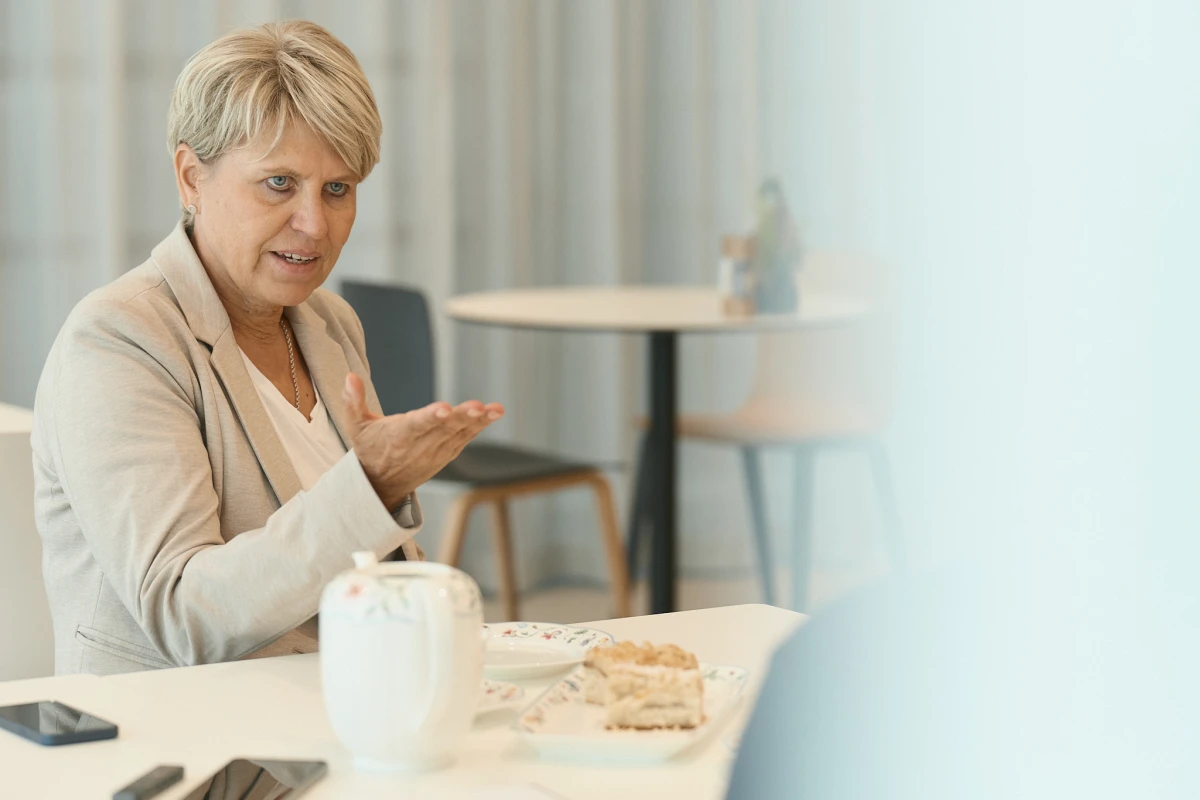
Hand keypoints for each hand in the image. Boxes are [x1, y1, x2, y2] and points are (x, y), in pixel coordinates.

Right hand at [342, 373, 504, 509]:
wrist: (381, 485)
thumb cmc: (369, 448)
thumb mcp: (355, 426)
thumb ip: (352, 402)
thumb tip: (350, 377)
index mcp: (397, 436)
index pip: (416, 425)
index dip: (430, 417)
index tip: (444, 409)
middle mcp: (419, 446)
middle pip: (443, 429)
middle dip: (461, 417)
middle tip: (478, 407)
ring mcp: (436, 452)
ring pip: (459, 434)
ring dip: (478, 421)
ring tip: (496, 409)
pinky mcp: (447, 453)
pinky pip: (465, 438)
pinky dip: (479, 426)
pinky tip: (494, 413)